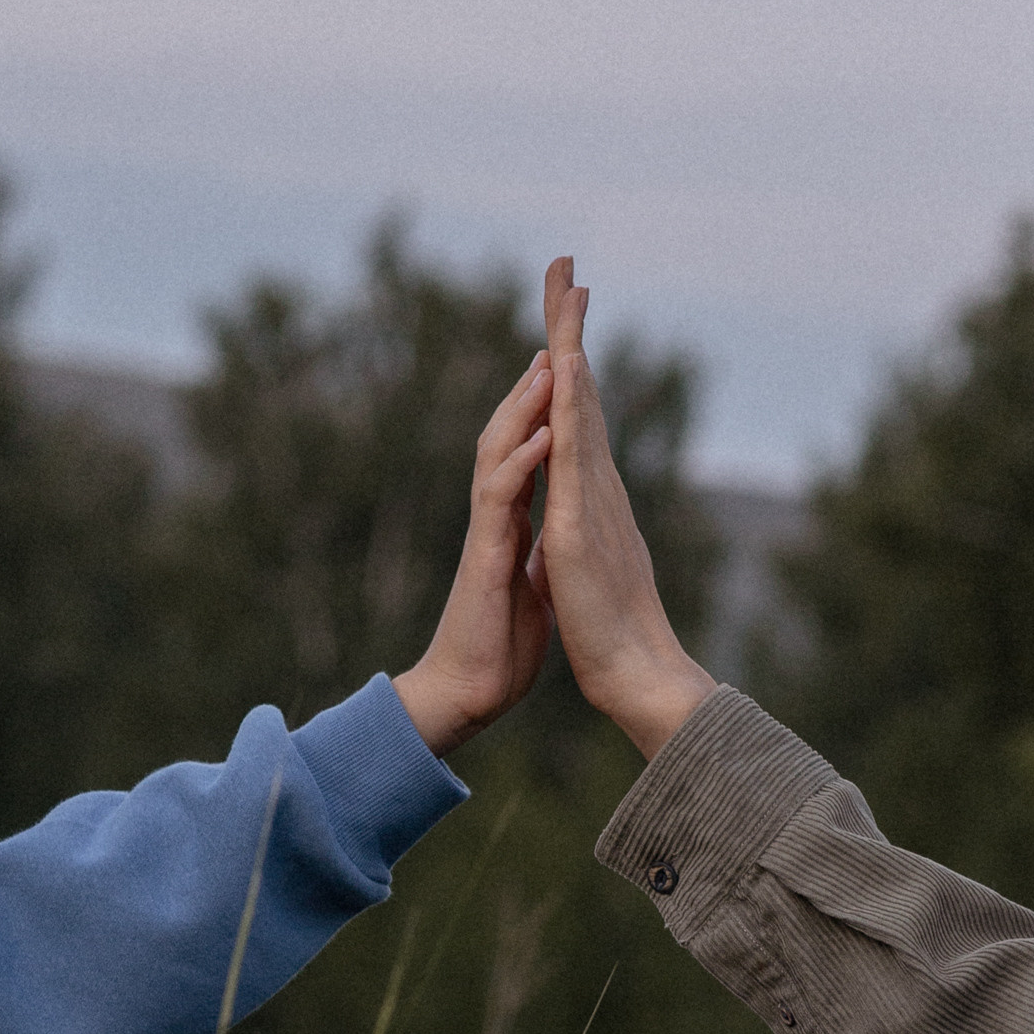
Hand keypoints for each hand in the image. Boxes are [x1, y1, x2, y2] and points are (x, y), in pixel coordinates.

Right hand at [393, 353, 557, 755]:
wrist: (470, 694)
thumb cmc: (499, 646)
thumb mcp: (530, 586)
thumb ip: (535, 554)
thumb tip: (548, 538)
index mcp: (512, 523)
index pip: (528, 451)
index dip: (544, 409)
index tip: (564, 367)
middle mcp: (496, 518)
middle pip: (507, 435)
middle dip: (529, 386)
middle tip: (552, 339)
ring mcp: (487, 533)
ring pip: (498, 454)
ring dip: (522, 408)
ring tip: (547, 365)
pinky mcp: (485, 558)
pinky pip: (500, 500)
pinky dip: (521, 464)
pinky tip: (542, 435)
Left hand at [537, 257, 715, 757]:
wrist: (631, 672)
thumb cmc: (606, 629)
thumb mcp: (581, 561)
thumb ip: (580, 527)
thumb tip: (572, 511)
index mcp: (589, 491)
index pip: (574, 412)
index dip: (566, 360)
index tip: (561, 310)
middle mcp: (597, 481)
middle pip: (581, 390)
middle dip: (570, 327)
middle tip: (566, 268)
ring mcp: (592, 497)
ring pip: (581, 407)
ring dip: (572, 347)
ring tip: (568, 292)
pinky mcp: (582, 522)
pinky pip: (575, 453)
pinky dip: (572, 406)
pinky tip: (567, 368)